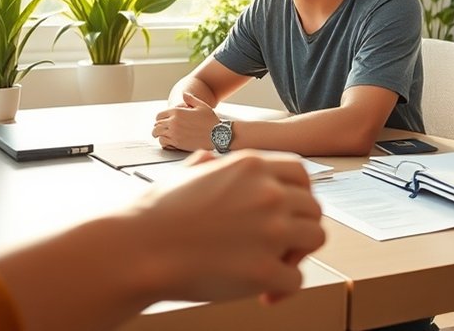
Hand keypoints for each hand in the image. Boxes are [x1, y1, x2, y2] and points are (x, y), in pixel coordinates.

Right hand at [130, 150, 325, 304]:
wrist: (138, 250)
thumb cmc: (154, 215)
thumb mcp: (184, 174)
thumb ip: (206, 165)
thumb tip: (206, 160)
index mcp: (251, 166)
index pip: (300, 174)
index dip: (298, 195)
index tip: (287, 212)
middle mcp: (269, 193)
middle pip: (313, 208)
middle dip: (299, 227)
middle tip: (280, 247)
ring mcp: (271, 231)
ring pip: (315, 238)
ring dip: (297, 256)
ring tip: (273, 267)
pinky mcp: (265, 270)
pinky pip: (297, 280)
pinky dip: (283, 289)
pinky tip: (263, 293)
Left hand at [152, 92, 219, 150]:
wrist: (218, 134)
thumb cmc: (211, 120)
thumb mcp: (201, 106)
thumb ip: (191, 99)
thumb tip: (184, 94)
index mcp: (177, 112)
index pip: (159, 115)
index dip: (159, 119)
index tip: (161, 122)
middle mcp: (173, 122)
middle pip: (156, 125)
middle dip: (157, 127)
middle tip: (159, 130)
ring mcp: (175, 133)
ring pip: (158, 134)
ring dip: (159, 135)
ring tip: (161, 136)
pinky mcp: (177, 143)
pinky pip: (163, 143)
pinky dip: (164, 142)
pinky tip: (168, 142)